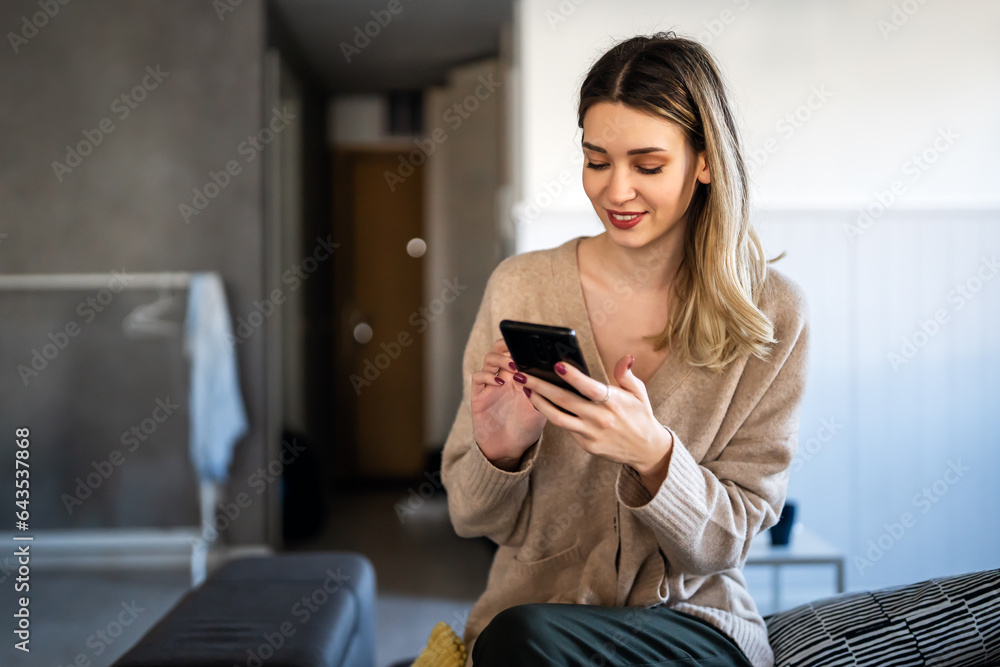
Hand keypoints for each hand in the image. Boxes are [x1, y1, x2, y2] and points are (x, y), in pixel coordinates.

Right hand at [470, 337, 547, 469]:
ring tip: (514, 366)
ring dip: (501, 359)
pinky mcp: (478, 396)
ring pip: (489, 359)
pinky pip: (478, 377)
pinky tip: (500, 382)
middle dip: (508, 344)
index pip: (516, 349)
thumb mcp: (542, 406)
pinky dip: (488, 375)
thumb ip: (545, 389)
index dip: (522, 342)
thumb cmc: (527, 427)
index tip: (532, 341)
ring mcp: (490, 384)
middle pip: (500, 348)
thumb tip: (559, 372)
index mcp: (519, 375)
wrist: (509, 449)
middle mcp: (504, 376)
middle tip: (519, 349)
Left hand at [513, 354, 673, 491]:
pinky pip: (565, 428)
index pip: (590, 388)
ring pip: (558, 417)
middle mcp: (601, 419)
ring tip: (526, 388)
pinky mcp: (587, 445)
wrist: (646, 449)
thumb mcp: (639, 393)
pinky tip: (540, 402)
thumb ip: (627, 375)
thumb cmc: (640, 415)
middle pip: (565, 401)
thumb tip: (625, 358)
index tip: (557, 365)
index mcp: (614, 402)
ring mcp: (591, 434)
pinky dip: (551, 414)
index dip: (574, 377)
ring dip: (538, 402)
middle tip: (522, 373)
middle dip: (540, 386)